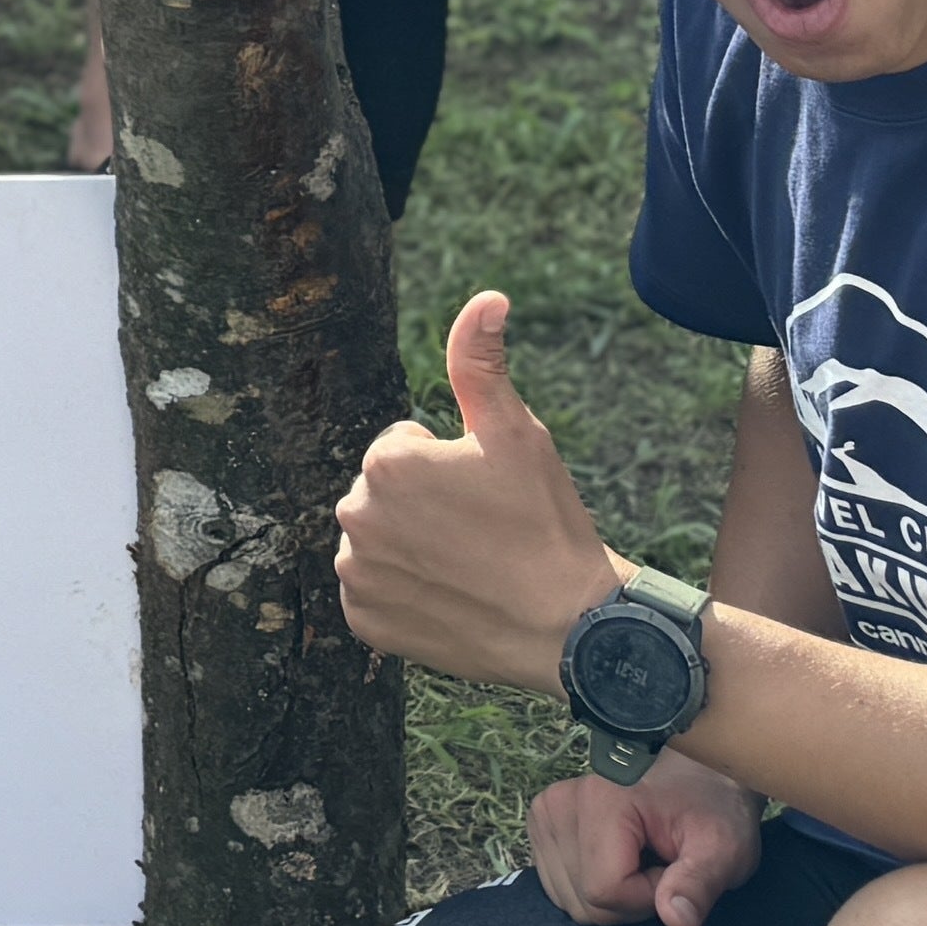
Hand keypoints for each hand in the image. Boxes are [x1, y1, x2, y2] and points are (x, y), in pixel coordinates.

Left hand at [335, 292, 628, 695]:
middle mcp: (356, 517)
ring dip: (410, 546)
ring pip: (378, 540)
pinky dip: (402, 592)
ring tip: (467, 565)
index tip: (484, 495)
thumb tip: (487, 299)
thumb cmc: (546, 522)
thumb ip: (481, 363)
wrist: (570, 626)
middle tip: (480, 531)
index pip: (401, 448)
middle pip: (384, 493)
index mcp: (386, 465)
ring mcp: (357, 574)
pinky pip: (373, 591)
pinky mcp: (363, 620)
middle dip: (423, 504)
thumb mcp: (518, 434)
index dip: (447, 467)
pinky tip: (449, 597)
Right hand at [528, 760, 762, 925]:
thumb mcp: (724, 847)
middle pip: (585, 901)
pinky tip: (618, 862)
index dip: (649, 897)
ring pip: (571, 901)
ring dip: (613, 897)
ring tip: (642, 862)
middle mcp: (557, 805)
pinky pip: (561, 889)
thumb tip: (676, 920)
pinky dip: (593, 888)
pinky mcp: (540, 826)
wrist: (696, 773)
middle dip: (631, 901)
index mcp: (599, 801)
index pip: (606, 890)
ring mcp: (543, 815)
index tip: (675, 870)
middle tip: (663, 867)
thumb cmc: (714, 808)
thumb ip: (699, 884)